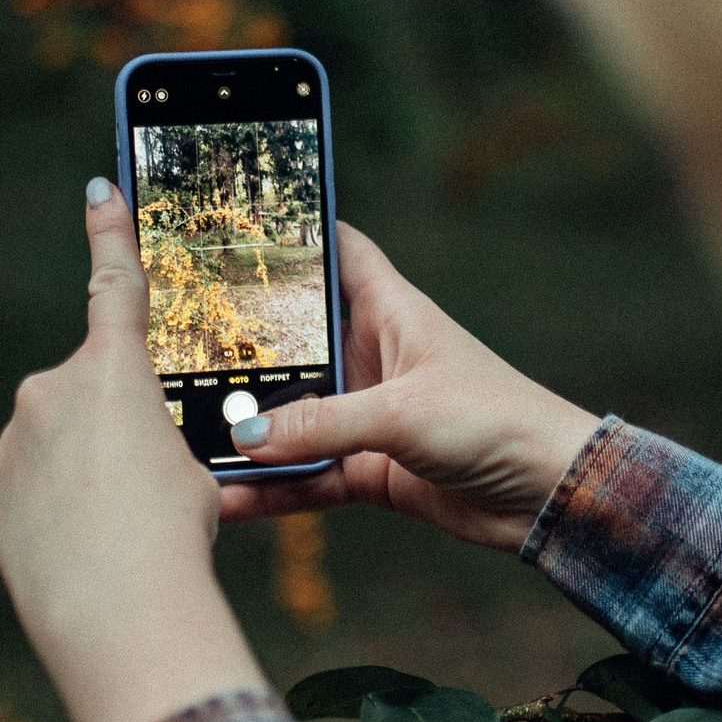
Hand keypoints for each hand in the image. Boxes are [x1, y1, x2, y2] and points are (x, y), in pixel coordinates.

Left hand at [0, 178, 267, 721]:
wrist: (115, 611)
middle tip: (145, 489)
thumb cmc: (172, 536)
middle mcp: (53, 389)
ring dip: (83, 474)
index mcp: (115, 370)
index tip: (99, 188)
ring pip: (57, 444)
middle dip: (113, 429)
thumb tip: (129, 456)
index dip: (110, 231)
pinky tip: (83, 550)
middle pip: (90, 394)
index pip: (115, 284)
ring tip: (118, 531)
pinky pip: (31, 486)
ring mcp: (15, 440)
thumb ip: (158, 439)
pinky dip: (56, 510)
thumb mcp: (193, 471)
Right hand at [219, 223, 601, 550]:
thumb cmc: (496, 420)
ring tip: (183, 436)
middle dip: (241, 347)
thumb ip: (321, 424)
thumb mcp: (402, 413)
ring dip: (249, 429)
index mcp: (390, 311)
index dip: (293, 231)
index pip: (336, 250)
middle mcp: (372, 356)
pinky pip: (306, 476)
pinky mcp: (369, 469)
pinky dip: (272, 489)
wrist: (550, 494)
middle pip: (294, 340)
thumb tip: (247, 436)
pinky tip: (229, 499)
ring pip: (291, 416)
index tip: (232, 222)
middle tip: (172, 345)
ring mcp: (368, 415)